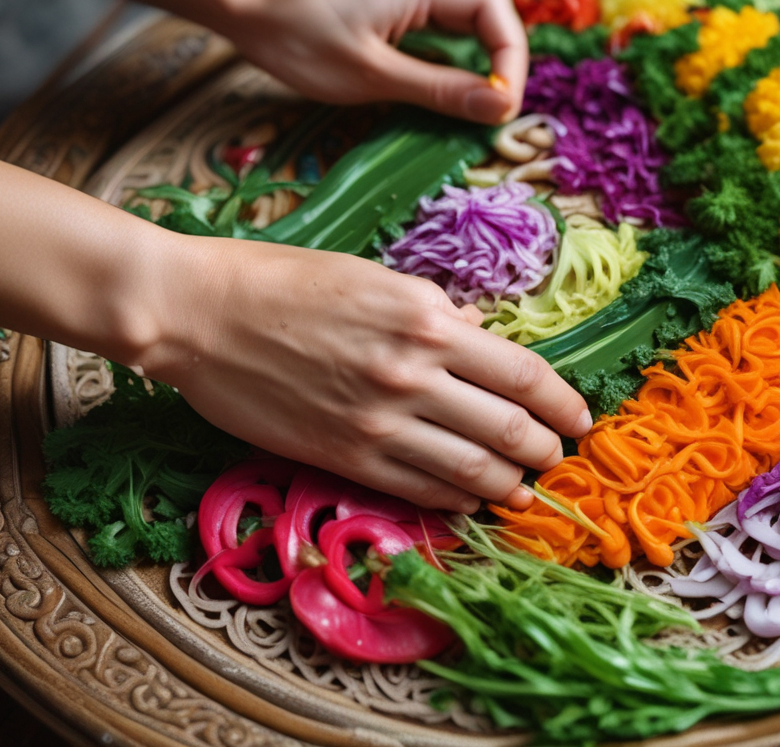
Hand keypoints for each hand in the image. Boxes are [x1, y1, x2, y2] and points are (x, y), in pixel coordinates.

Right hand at [143, 237, 591, 512]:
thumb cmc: (284, 282)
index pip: (523, 374)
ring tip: (525, 488)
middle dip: (545, 450)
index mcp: (427, 319)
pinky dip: (456, 500)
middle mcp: (412, 374)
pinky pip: (419, 490)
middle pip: (510, 429)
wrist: (199, 315)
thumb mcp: (375, 277)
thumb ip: (436, 312)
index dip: (563, 403)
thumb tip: (482, 338)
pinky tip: (471, 501)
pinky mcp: (343, 457)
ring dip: (510, 485)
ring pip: (472, 470)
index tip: (579, 418)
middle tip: (556, 457)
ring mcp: (378, 423)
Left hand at [214, 0, 527, 124]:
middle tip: (493, 113)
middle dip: (501, 66)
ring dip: (479, 70)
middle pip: (490, 17)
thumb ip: (439, 90)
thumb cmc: (301, 41)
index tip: (501, 105)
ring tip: (473, 111)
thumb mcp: (373, 75)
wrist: (249, 13)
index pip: (494, 10)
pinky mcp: (399, 12)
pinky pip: (444, 38)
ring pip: (470, 29)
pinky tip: (445, 97)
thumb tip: (499, 107)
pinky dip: (454, 68)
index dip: (511, 59)